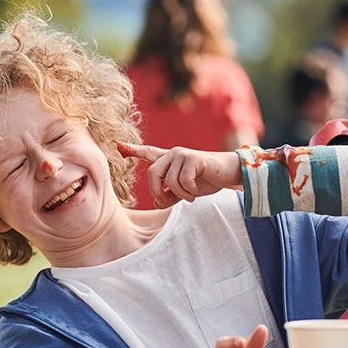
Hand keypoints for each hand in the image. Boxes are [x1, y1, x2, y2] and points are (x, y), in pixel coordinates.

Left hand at [118, 143, 242, 207]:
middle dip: (156, 191)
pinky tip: (196, 192)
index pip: (148, 153)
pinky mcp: (193, 158)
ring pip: (169, 181)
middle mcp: (173, 154)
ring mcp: (182, 154)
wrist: (229, 173)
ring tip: (190, 196)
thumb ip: (170, 195)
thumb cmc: (206, 181)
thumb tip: (157, 201)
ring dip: (180, 194)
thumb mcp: (185, 191)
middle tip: (165, 201)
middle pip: (152, 173)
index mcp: (169, 160)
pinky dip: (189, 191)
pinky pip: (182, 180)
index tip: (118, 146)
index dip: (133, 150)